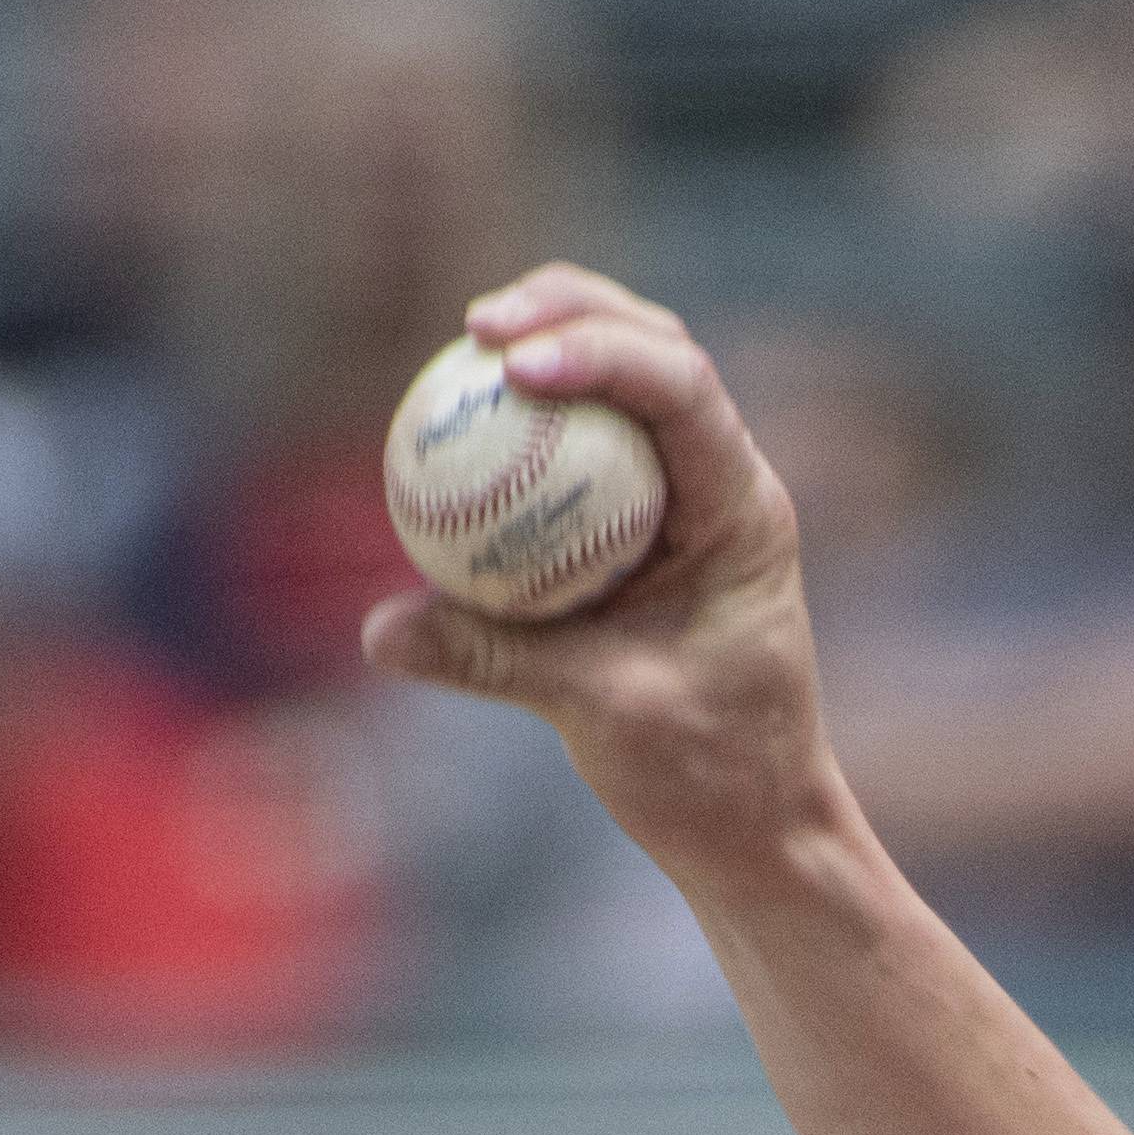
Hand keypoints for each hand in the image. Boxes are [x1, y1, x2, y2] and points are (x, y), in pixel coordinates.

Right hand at [359, 267, 854, 886]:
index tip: (515, 361)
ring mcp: (685, 500)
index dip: (601, 353)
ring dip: (553, 340)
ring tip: (473, 337)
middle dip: (572, 311)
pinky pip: (582, 449)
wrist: (754, 823)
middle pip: (657, 350)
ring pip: (623, 384)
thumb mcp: (602, 716)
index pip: (683, 392)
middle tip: (479, 323)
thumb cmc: (708, 773)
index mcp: (742, 512)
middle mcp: (723, 486)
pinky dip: (529, 422)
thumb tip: (379, 629)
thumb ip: (495, 659)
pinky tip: (461, 416)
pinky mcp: (642, 526)